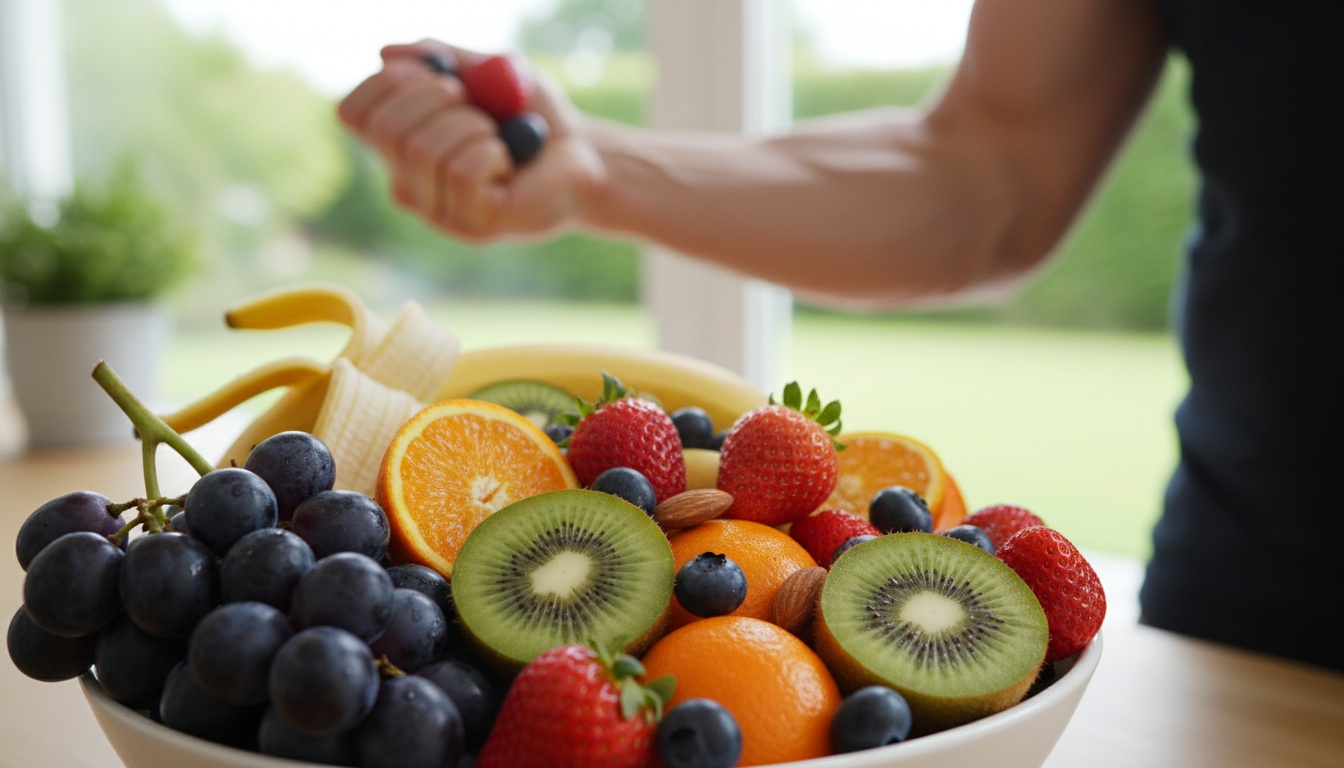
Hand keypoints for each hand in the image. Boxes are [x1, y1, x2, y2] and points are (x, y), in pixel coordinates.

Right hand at [337, 40, 599, 240]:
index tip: (434, 74)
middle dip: (434, 98)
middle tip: (475, 103)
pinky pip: (462, 174)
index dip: (386, 84)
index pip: (353, 113)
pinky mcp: (473, 226)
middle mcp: (410, 183)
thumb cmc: (534, 117)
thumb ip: (441, 57)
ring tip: (499, 137)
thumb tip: (385, 53)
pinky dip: (493, 152)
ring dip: (471, 126)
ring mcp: (439, 211)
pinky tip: (509, 163)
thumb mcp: (489, 70)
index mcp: (401, 146)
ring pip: (422, 152)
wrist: (588, 155)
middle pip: (385, 131)